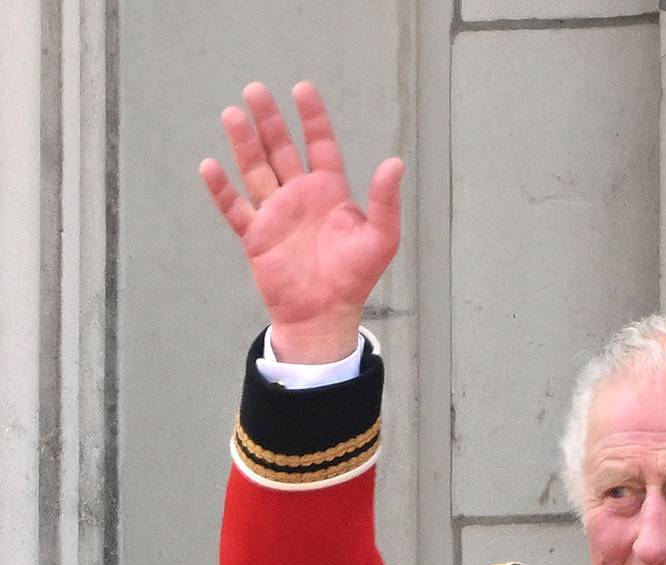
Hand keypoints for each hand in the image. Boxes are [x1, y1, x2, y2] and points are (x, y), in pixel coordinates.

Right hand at [199, 81, 402, 362]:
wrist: (326, 314)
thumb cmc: (356, 277)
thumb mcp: (381, 238)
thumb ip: (385, 200)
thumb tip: (395, 162)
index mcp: (330, 192)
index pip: (320, 145)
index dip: (312, 118)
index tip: (302, 89)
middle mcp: (300, 196)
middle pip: (281, 149)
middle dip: (269, 121)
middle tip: (255, 90)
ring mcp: (275, 214)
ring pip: (255, 170)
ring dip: (244, 143)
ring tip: (232, 114)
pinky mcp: (255, 235)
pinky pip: (234, 208)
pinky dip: (222, 189)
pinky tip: (210, 166)